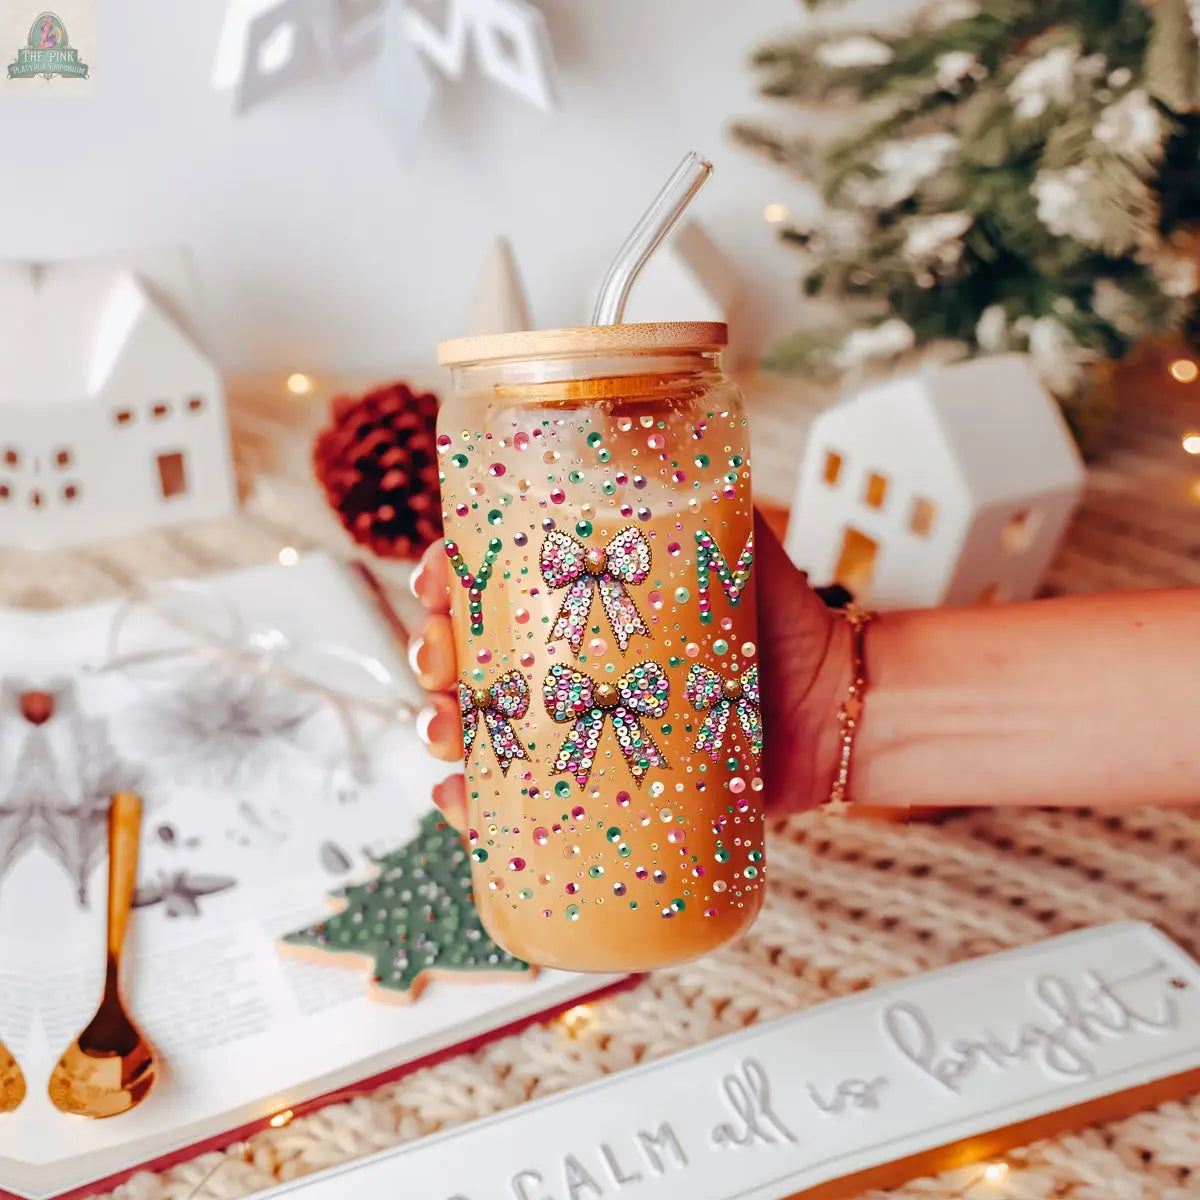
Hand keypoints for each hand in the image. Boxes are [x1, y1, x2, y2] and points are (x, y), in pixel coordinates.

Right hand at [407, 511, 847, 824]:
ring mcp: (579, 727)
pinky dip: (478, 804)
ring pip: (482, 729)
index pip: (494, 582)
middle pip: (470, 656)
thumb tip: (661, 431)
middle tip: (440, 662)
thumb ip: (701, 492)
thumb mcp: (734, 547)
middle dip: (430, 654)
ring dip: (441, 728)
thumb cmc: (785, 626)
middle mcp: (570, 663)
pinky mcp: (596, 786)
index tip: (435, 578)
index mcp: (583, 602)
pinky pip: (522, 799)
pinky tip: (461, 801)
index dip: (445, 579)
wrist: (835, 713)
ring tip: (447, 733)